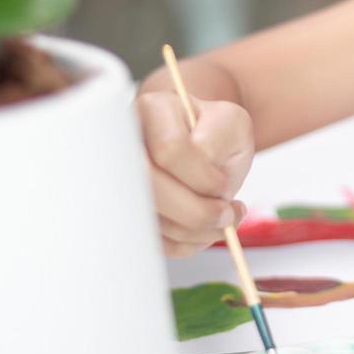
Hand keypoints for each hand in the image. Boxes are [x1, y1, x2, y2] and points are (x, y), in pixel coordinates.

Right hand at [136, 91, 254, 257]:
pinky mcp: (127, 209)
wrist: (205, 146)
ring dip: (194, 231)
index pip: (170, 149)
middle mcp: (127, 141)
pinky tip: (205, 230)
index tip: (224, 186)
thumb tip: (202, 173)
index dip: (203, 177)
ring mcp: (121, 177)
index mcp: (154, 109)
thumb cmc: (218, 134)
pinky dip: (184, 244)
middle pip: (149, 186)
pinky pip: (151, 239)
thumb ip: (219, 140)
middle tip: (226, 216)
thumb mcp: (232, 124)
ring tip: (223, 219)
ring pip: (148, 217)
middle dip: (195, 212)